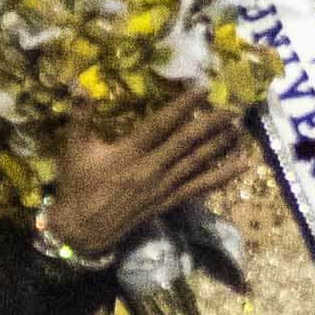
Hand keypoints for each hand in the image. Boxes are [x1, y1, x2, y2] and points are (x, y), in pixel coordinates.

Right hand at [49, 97, 251, 259]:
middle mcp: (152, 168)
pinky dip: (222, 176)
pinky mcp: (168, 202)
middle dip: (212, 123)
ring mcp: (163, 187)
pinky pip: (199, 188)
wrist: (82, 229)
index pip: (161, 124)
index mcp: (130, 152)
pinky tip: (241, 166)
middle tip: (234, 107)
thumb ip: (79, 116)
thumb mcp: (73, 149)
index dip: (183, 106)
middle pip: (187, 142)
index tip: (203, 88)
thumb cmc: (78, 186)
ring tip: (240, 128)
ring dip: (220, 145)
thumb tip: (80, 85)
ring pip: (197, 163)